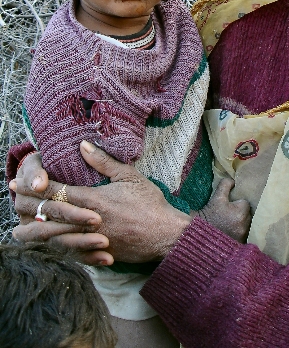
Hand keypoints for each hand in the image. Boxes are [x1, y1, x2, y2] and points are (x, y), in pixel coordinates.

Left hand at [12, 141, 191, 264]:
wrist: (164, 235)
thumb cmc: (149, 203)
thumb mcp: (129, 176)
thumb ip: (103, 162)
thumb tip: (82, 146)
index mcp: (93, 200)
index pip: (56, 192)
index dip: (36, 187)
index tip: (20, 181)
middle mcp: (86, 221)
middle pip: (49, 215)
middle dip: (29, 207)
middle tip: (13, 201)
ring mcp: (90, 240)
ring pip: (54, 237)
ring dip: (35, 231)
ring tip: (19, 229)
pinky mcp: (96, 253)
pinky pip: (68, 252)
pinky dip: (53, 248)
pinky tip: (45, 246)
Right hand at [198, 178, 250, 241]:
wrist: (199, 235)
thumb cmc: (208, 215)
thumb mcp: (216, 197)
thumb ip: (225, 184)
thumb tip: (233, 181)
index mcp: (241, 212)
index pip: (245, 203)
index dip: (237, 203)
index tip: (229, 205)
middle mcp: (245, 225)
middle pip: (248, 214)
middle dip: (241, 213)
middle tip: (229, 214)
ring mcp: (243, 236)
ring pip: (246, 225)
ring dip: (241, 223)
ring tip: (229, 223)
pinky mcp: (240, 244)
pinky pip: (243, 235)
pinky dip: (238, 233)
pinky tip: (230, 232)